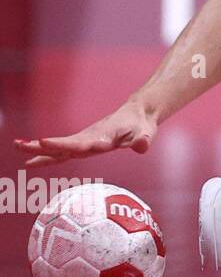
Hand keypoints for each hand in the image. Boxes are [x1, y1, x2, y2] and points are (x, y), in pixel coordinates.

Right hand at [14, 98, 157, 166]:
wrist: (137, 114)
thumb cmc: (141, 125)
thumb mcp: (146, 133)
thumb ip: (143, 140)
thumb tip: (142, 146)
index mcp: (102, 137)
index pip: (81, 143)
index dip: (64, 145)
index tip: (45, 142)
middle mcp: (89, 138)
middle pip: (65, 145)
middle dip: (45, 147)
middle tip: (23, 145)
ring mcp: (84, 141)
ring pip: (60, 148)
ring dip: (38, 149)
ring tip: (17, 146)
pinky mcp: (83, 144)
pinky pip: (63, 152)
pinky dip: (46, 156)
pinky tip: (29, 162)